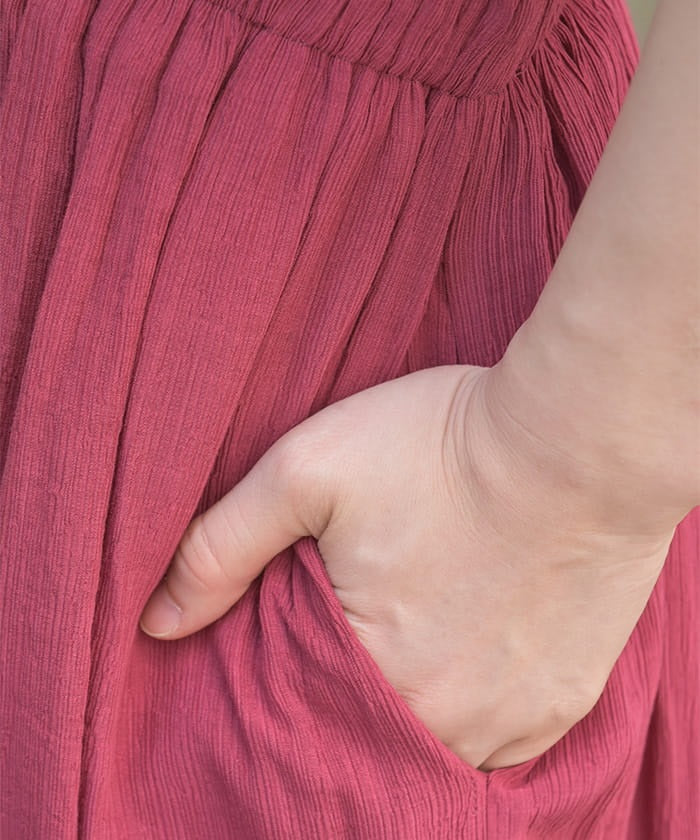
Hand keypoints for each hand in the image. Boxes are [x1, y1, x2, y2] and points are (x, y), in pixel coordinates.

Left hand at [139, 364, 672, 770]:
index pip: (301, 717)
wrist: (579, 437)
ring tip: (418, 638)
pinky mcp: (565, 700)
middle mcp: (446, 718)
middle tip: (368, 624)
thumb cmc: (443, 445)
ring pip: (438, 743)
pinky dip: (474, 707)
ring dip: (416, 701)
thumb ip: (221, 548)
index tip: (305, 636)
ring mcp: (515, 718)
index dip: (292, 678)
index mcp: (372, 671)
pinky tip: (470, 651)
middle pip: (371, 732)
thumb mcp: (309, 469)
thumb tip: (154, 621)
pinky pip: (501, 739)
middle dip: (353, 691)